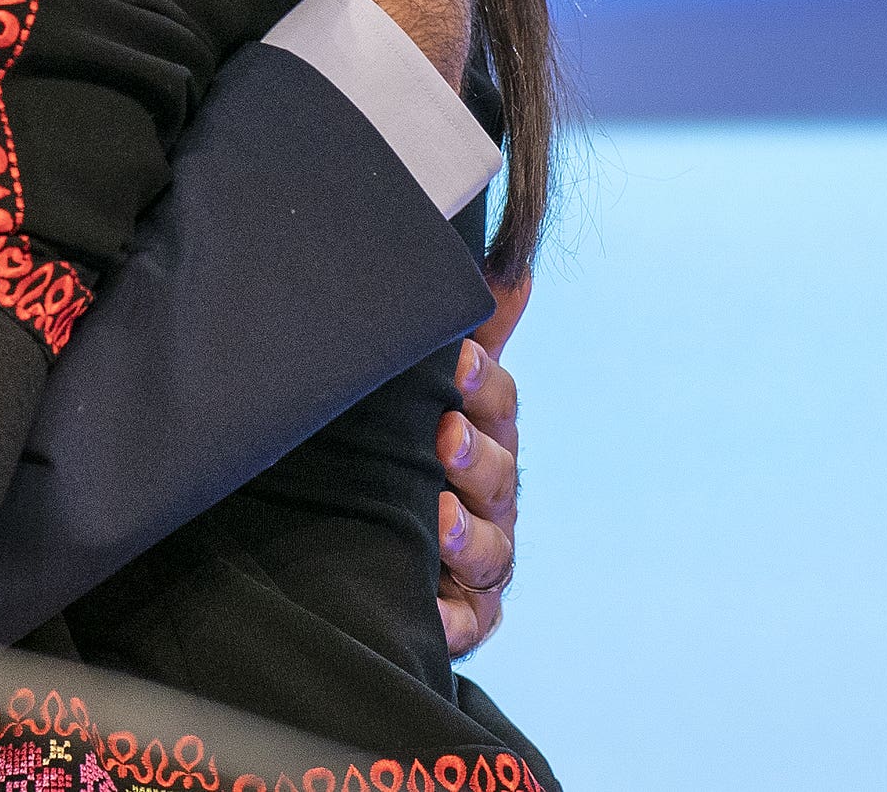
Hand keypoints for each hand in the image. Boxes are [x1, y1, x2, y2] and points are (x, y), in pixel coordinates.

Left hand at [436, 272, 529, 655]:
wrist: (372, 538)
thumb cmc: (417, 449)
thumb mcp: (443, 390)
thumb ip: (477, 331)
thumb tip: (514, 265)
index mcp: (484, 435)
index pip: (496, 405)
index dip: (482, 383)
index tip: (460, 361)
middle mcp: (490, 498)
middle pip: (498, 474)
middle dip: (474, 455)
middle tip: (444, 435)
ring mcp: (481, 557)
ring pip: (488, 547)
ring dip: (466, 533)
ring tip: (439, 517)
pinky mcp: (465, 613)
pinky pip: (466, 622)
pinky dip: (451, 619)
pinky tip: (433, 612)